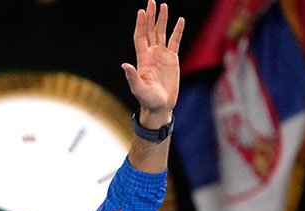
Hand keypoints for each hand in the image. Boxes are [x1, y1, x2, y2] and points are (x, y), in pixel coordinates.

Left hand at [121, 0, 184, 125]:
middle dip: (150, 17)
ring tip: (163, 5)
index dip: (140, 24)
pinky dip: (177, 31)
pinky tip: (180, 20)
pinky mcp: (172, 59)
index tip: (141, 11)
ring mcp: (161, 55)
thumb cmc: (148, 100)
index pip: (140, 37)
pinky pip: (175, 41)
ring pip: (161, 33)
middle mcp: (151, 54)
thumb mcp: (138, 89)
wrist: (160, 106)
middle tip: (152, 2)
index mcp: (142, 59)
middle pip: (150, 31)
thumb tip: (124, 65)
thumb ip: (132, 77)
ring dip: (162, 20)